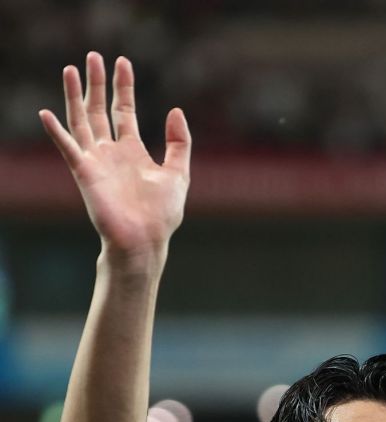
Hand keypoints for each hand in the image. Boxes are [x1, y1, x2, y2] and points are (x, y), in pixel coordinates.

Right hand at [39, 52, 190, 259]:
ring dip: (74, 96)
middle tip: (93, 56)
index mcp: (133, 151)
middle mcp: (111, 153)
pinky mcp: (84, 174)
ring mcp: (96, 162)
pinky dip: (57, 132)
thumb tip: (176, 110)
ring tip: (70, 69)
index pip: (124, 111)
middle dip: (97, 83)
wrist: (145, 240)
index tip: (122, 62)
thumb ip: (179, 142)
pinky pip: (68, 148)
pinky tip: (46, 114)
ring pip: (81, 121)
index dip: (123, 87)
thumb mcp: (178, 173)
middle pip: (99, 110)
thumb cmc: (162, 215)